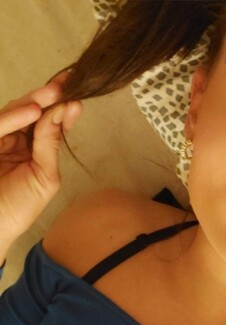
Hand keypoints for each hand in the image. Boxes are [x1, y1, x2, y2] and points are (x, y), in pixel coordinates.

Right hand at [0, 71, 82, 247]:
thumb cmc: (19, 209)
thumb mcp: (44, 178)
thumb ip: (50, 145)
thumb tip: (64, 111)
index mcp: (32, 150)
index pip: (48, 124)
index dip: (62, 108)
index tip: (78, 92)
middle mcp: (15, 141)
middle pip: (31, 112)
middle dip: (50, 97)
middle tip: (67, 82)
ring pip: (15, 113)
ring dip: (35, 101)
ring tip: (54, 93)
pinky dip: (15, 118)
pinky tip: (34, 111)